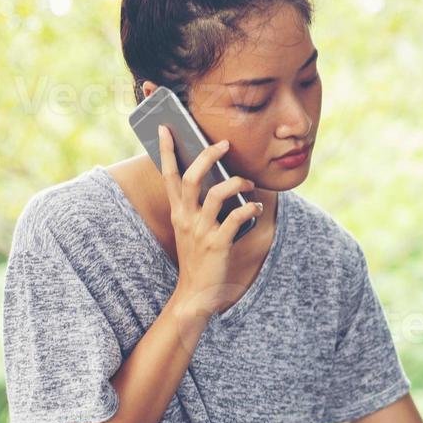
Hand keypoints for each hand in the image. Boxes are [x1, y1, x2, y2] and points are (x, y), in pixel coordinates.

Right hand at [157, 124, 262, 317]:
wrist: (195, 293)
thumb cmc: (197, 257)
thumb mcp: (190, 229)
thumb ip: (197, 207)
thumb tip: (217, 181)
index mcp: (178, 212)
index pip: (168, 176)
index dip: (167, 151)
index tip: (166, 128)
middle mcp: (186, 218)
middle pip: (192, 178)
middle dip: (207, 156)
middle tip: (224, 144)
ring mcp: (201, 230)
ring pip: (217, 194)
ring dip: (237, 183)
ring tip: (249, 183)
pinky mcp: (218, 243)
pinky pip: (236, 217)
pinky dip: (249, 207)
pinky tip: (256, 206)